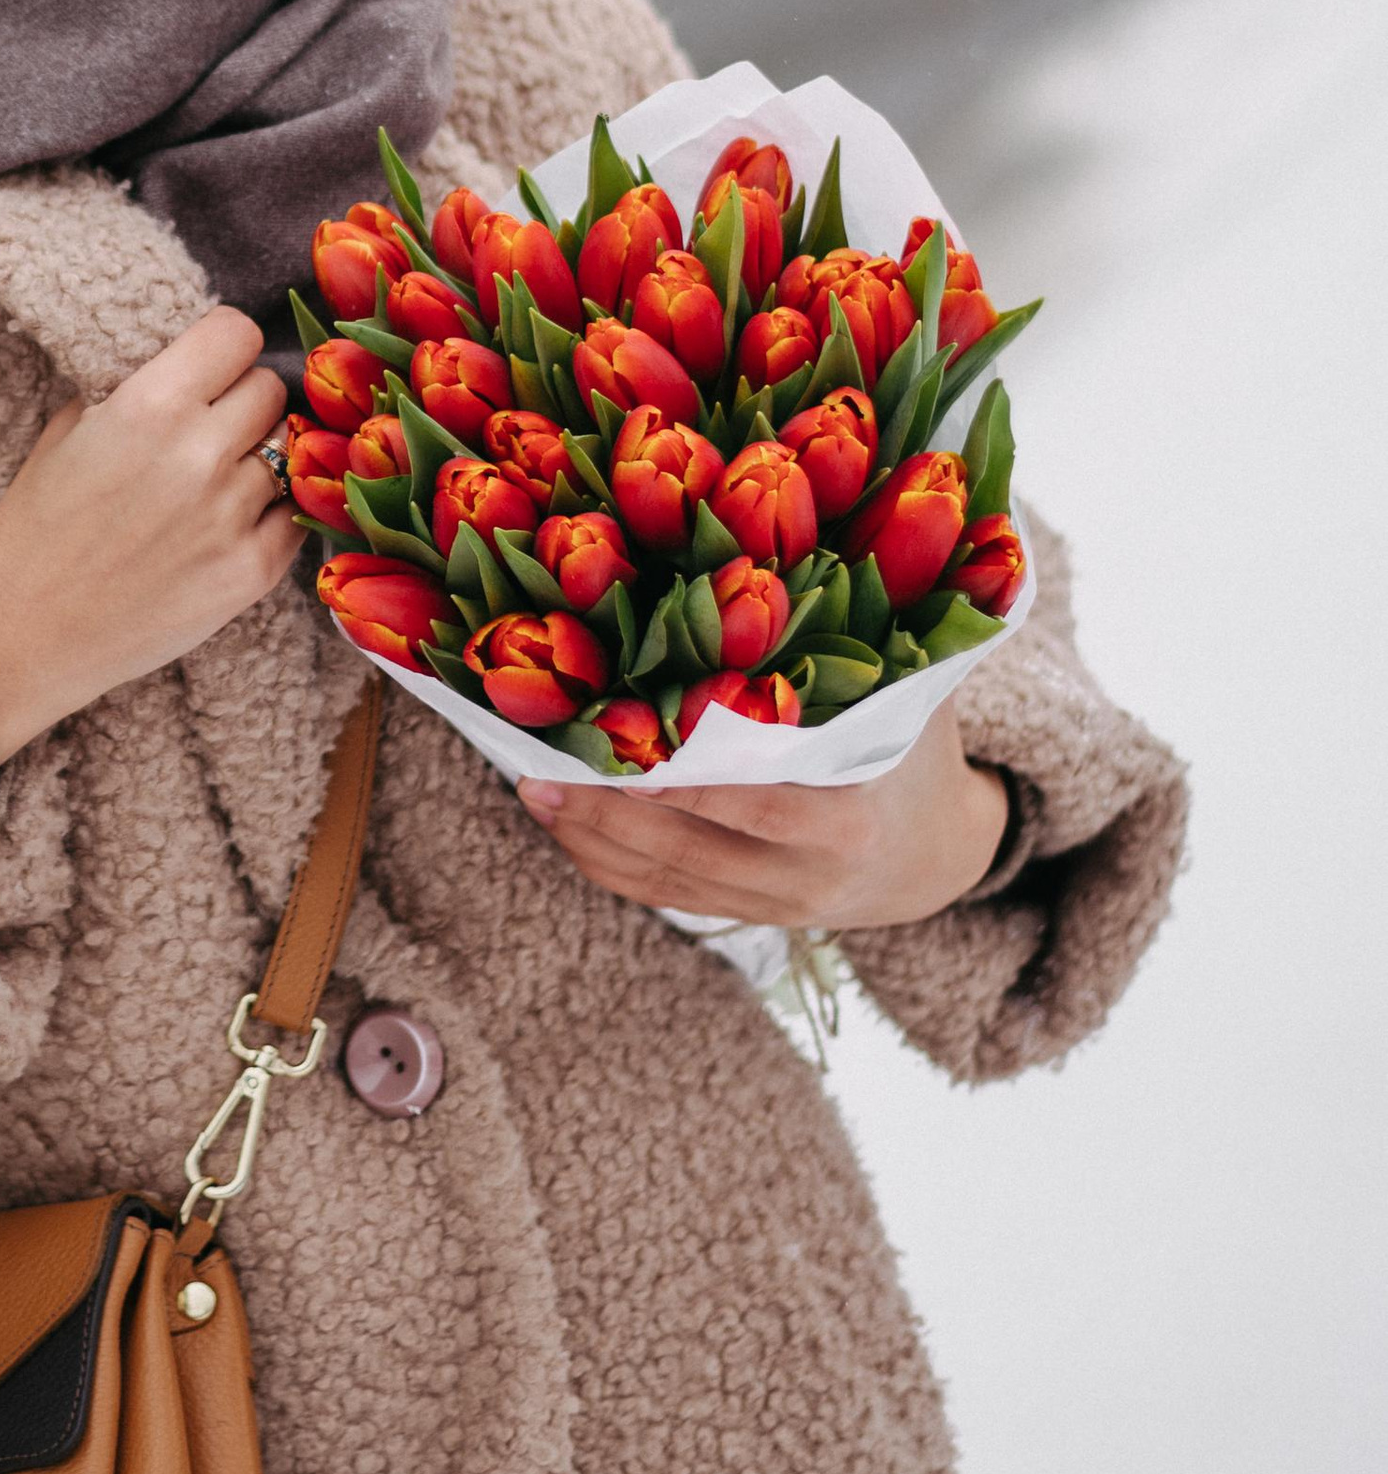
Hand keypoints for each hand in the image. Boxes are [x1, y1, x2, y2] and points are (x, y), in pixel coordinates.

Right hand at [0, 308, 294, 770]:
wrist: (23, 636)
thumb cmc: (35, 530)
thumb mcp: (66, 432)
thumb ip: (133, 387)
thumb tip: (186, 361)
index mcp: (148, 406)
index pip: (237, 334)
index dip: (223, 347)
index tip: (211, 367)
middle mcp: (199, 454)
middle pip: (269, 388)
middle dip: (240, 402)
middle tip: (209, 429)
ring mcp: (231, 516)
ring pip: (289, 451)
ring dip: (258, 459)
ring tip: (213, 484)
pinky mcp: (252, 572)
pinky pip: (295, 516)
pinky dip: (269, 514)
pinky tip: (227, 525)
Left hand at [515, 698, 1009, 931]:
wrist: (943, 857)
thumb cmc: (922, 755)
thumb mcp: (914, 702)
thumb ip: (870, 649)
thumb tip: (816, 557)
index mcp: (849, 822)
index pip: (753, 806)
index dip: (684, 787)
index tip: (619, 758)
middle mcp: (807, 878)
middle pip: (690, 851)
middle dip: (607, 815)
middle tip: (535, 773)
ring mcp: (773, 905)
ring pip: (668, 881)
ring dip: (593, 841)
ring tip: (531, 793)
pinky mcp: (748, 916)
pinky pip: (669, 898)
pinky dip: (613, 868)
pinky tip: (566, 828)